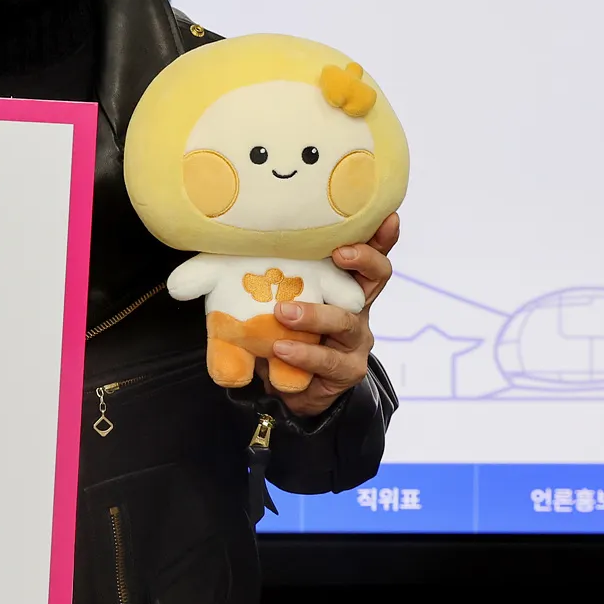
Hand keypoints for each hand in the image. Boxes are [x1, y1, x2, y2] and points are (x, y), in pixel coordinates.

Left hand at [269, 212, 398, 416]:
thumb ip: (262, 272)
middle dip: (363, 260)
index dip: (381, 235)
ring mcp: (355, 339)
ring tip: (283, 312)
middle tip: (339, 253)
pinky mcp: (347, 369)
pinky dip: (303, 353)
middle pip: (377, 277)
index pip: (367, 252)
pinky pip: (328, 360)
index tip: (385, 217)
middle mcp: (356, 307)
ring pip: (346, 321)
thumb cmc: (279, 329)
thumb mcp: (272, 295)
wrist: (286, 386)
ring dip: (315, 314)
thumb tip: (218, 243)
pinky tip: (282, 348)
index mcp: (342, 282)